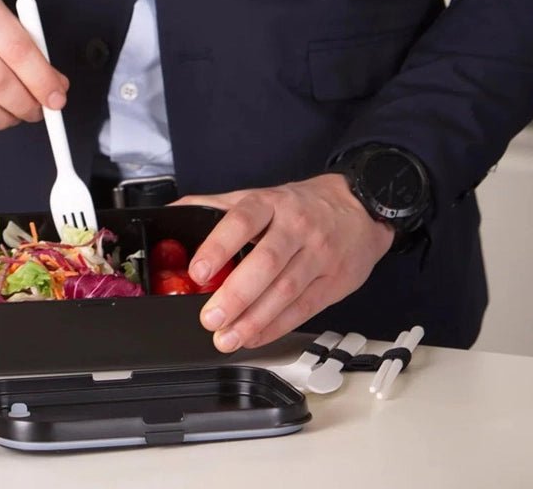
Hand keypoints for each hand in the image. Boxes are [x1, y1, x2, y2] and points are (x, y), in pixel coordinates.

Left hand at [175, 174, 393, 351]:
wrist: (359, 207)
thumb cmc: (301, 205)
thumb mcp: (260, 195)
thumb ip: (216, 206)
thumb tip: (173, 213)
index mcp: (271, 203)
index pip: (242, 221)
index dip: (219, 246)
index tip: (198, 271)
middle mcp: (296, 227)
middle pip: (265, 262)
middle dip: (236, 294)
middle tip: (210, 317)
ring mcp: (318, 255)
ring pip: (285, 291)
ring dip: (253, 320)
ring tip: (226, 337)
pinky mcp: (333, 282)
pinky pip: (302, 309)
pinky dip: (275, 328)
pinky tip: (253, 337)